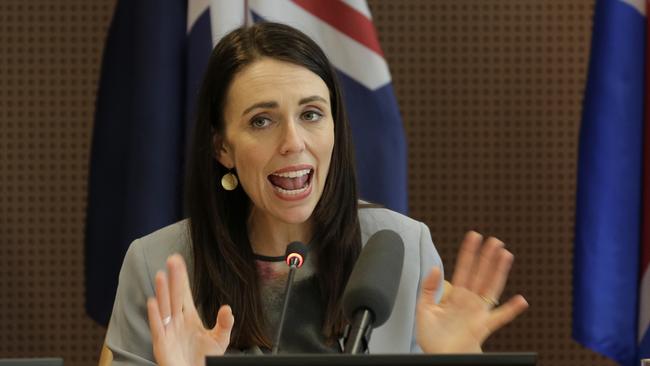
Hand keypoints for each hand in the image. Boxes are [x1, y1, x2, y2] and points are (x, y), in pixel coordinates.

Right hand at [146, 254, 233, 365]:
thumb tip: (227, 308)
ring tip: (161, 275)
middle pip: (174, 296)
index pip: (183, 293)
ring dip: (162, 292)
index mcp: (188, 317)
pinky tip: (153, 302)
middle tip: (172, 259)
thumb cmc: (204, 359)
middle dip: (173, 278)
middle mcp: (176, 321)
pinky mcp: (162, 344)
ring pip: (164, 308)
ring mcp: (168, 332)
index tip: (178, 260)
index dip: (181, 278)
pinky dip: (155, 315)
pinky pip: (157, 328)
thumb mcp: (219, 339)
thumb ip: (224, 324)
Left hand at [416, 231, 528, 352]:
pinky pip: (500, 317)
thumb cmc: (433, 338)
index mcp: (455, 296)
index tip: (474, 237)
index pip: (463, 268)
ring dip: (499, 271)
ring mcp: (478, 312)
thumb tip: (435, 269)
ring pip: (491, 287)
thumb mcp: (423, 309)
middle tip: (494, 240)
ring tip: (505, 255)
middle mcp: (469, 301)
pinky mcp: (483, 326)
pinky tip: (520, 300)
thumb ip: (428, 289)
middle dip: (487, 257)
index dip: (469, 253)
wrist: (440, 357)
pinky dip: (511, 310)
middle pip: (481, 274)